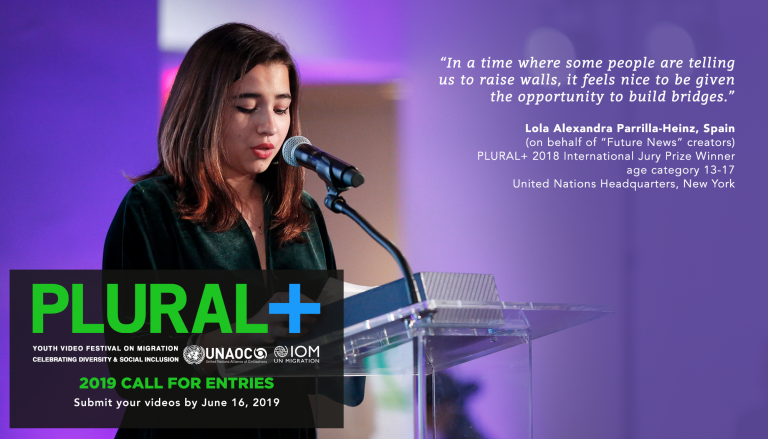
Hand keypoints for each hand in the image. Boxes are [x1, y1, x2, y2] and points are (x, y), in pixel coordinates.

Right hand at [197, 292, 316, 363]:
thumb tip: (314, 308)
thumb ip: (293, 305)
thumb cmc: (270, 318)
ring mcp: (271, 318)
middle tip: (318, 314)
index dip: (310, 301)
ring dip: (305, 319)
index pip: (297, 296)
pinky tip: (305, 331)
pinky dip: (298, 332)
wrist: (249, 331)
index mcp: (277, 297)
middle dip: (309, 308)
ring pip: (291, 315)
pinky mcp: (270, 331)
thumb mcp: (278, 306)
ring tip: (313, 322)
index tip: (318, 306)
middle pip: (295, 304)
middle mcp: (274, 305)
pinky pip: (287, 331)